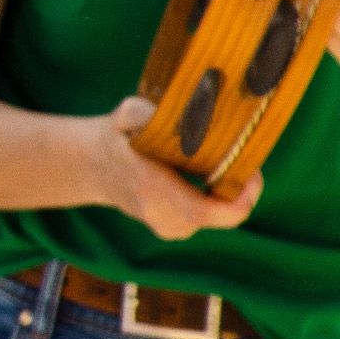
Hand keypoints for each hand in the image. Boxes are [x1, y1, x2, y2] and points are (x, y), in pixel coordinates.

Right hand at [79, 102, 262, 241]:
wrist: (89, 167)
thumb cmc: (113, 139)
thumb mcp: (125, 116)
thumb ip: (147, 112)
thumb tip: (182, 109)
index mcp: (154, 190)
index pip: (215, 210)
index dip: (245, 193)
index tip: (251, 169)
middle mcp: (163, 217)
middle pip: (226, 213)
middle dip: (241, 187)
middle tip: (243, 160)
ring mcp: (168, 227)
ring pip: (220, 215)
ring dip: (228, 192)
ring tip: (224, 165)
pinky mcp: (174, 229)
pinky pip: (210, 217)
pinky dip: (216, 198)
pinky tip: (208, 177)